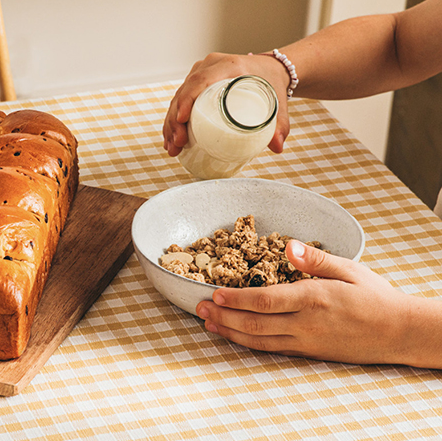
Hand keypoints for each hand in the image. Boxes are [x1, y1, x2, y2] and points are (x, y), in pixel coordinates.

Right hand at [163, 52, 292, 156]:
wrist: (271, 69)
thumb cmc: (272, 82)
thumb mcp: (278, 102)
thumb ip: (280, 124)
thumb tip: (277, 147)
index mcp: (229, 66)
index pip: (200, 81)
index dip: (187, 100)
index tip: (182, 120)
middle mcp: (210, 67)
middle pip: (184, 92)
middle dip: (175, 120)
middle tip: (177, 143)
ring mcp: (200, 74)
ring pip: (178, 98)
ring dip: (171, 123)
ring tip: (172, 147)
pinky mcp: (197, 83)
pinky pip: (180, 100)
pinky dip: (173, 120)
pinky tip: (170, 138)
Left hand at [195, 240, 438, 366]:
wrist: (400, 332)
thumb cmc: (375, 297)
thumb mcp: (349, 270)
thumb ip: (315, 260)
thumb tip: (289, 246)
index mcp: (313, 298)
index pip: (264, 301)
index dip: (235, 300)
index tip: (213, 294)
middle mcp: (305, 323)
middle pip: (253, 324)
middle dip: (222, 317)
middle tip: (198, 308)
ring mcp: (305, 341)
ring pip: (258, 340)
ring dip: (229, 332)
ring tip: (207, 322)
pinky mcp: (307, 352)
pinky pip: (271, 349)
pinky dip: (247, 343)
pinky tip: (233, 336)